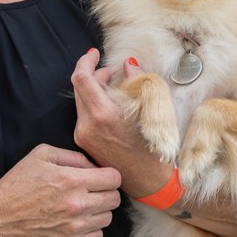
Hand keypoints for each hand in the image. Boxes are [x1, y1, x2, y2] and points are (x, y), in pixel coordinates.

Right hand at [0, 144, 120, 236]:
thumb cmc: (19, 183)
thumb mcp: (42, 155)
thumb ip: (73, 156)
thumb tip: (95, 165)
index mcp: (72, 180)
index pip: (114, 178)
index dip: (108, 175)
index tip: (99, 177)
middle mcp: (77, 205)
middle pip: (115, 199)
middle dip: (105, 192)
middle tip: (91, 191)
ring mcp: (74, 227)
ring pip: (108, 218)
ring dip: (98, 211)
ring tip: (81, 206)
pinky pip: (97, 236)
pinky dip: (91, 229)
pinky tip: (77, 221)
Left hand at [71, 49, 172, 198]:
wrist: (150, 183)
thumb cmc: (156, 147)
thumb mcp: (153, 108)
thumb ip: (138, 81)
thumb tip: (127, 64)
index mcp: (102, 116)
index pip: (81, 79)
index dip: (85, 61)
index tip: (94, 53)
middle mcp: (87, 126)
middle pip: (80, 88)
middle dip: (94, 74)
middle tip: (113, 72)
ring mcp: (83, 136)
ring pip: (81, 102)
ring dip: (95, 90)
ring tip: (116, 89)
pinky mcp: (85, 144)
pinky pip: (84, 116)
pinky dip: (95, 105)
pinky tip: (113, 108)